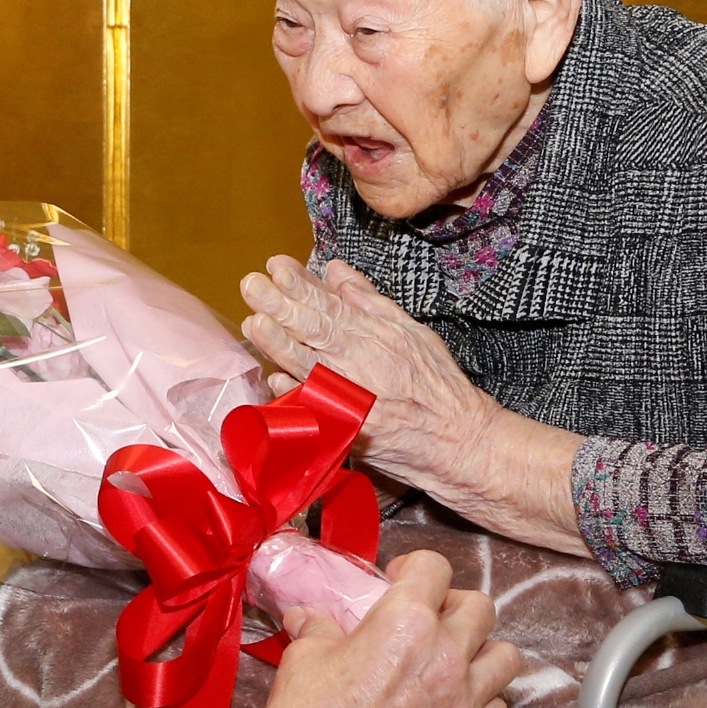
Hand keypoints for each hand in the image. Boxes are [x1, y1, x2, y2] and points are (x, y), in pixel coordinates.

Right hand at [232, 550, 520, 707]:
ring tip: (456, 661)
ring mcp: (464, 700)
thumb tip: (308, 617)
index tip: (401, 580)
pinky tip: (456, 704)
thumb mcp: (303, 658)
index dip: (417, 568)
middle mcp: (446, 654)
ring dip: (483, 652)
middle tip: (431, 621)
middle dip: (454, 606)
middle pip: (480, 607)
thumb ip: (317, 628)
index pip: (434, 568)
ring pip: (506, 657)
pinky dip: (484, 701)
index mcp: (405, 622)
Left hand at [240, 256, 493, 486]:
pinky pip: (315, 408)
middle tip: (251, 285)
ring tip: (254, 322)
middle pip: (312, 330)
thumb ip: (370, 301)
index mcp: (373, 335)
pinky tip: (273, 379)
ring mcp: (350, 395)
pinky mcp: (346, 428)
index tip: (275, 267)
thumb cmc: (436, 385)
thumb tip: (334, 270)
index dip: (300, 286)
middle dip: (279, 305)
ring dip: (277, 344)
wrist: (455, 440)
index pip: (328, 305)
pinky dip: (294, 394)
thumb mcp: (411, 332)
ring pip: (306, 364)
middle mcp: (359, 361)